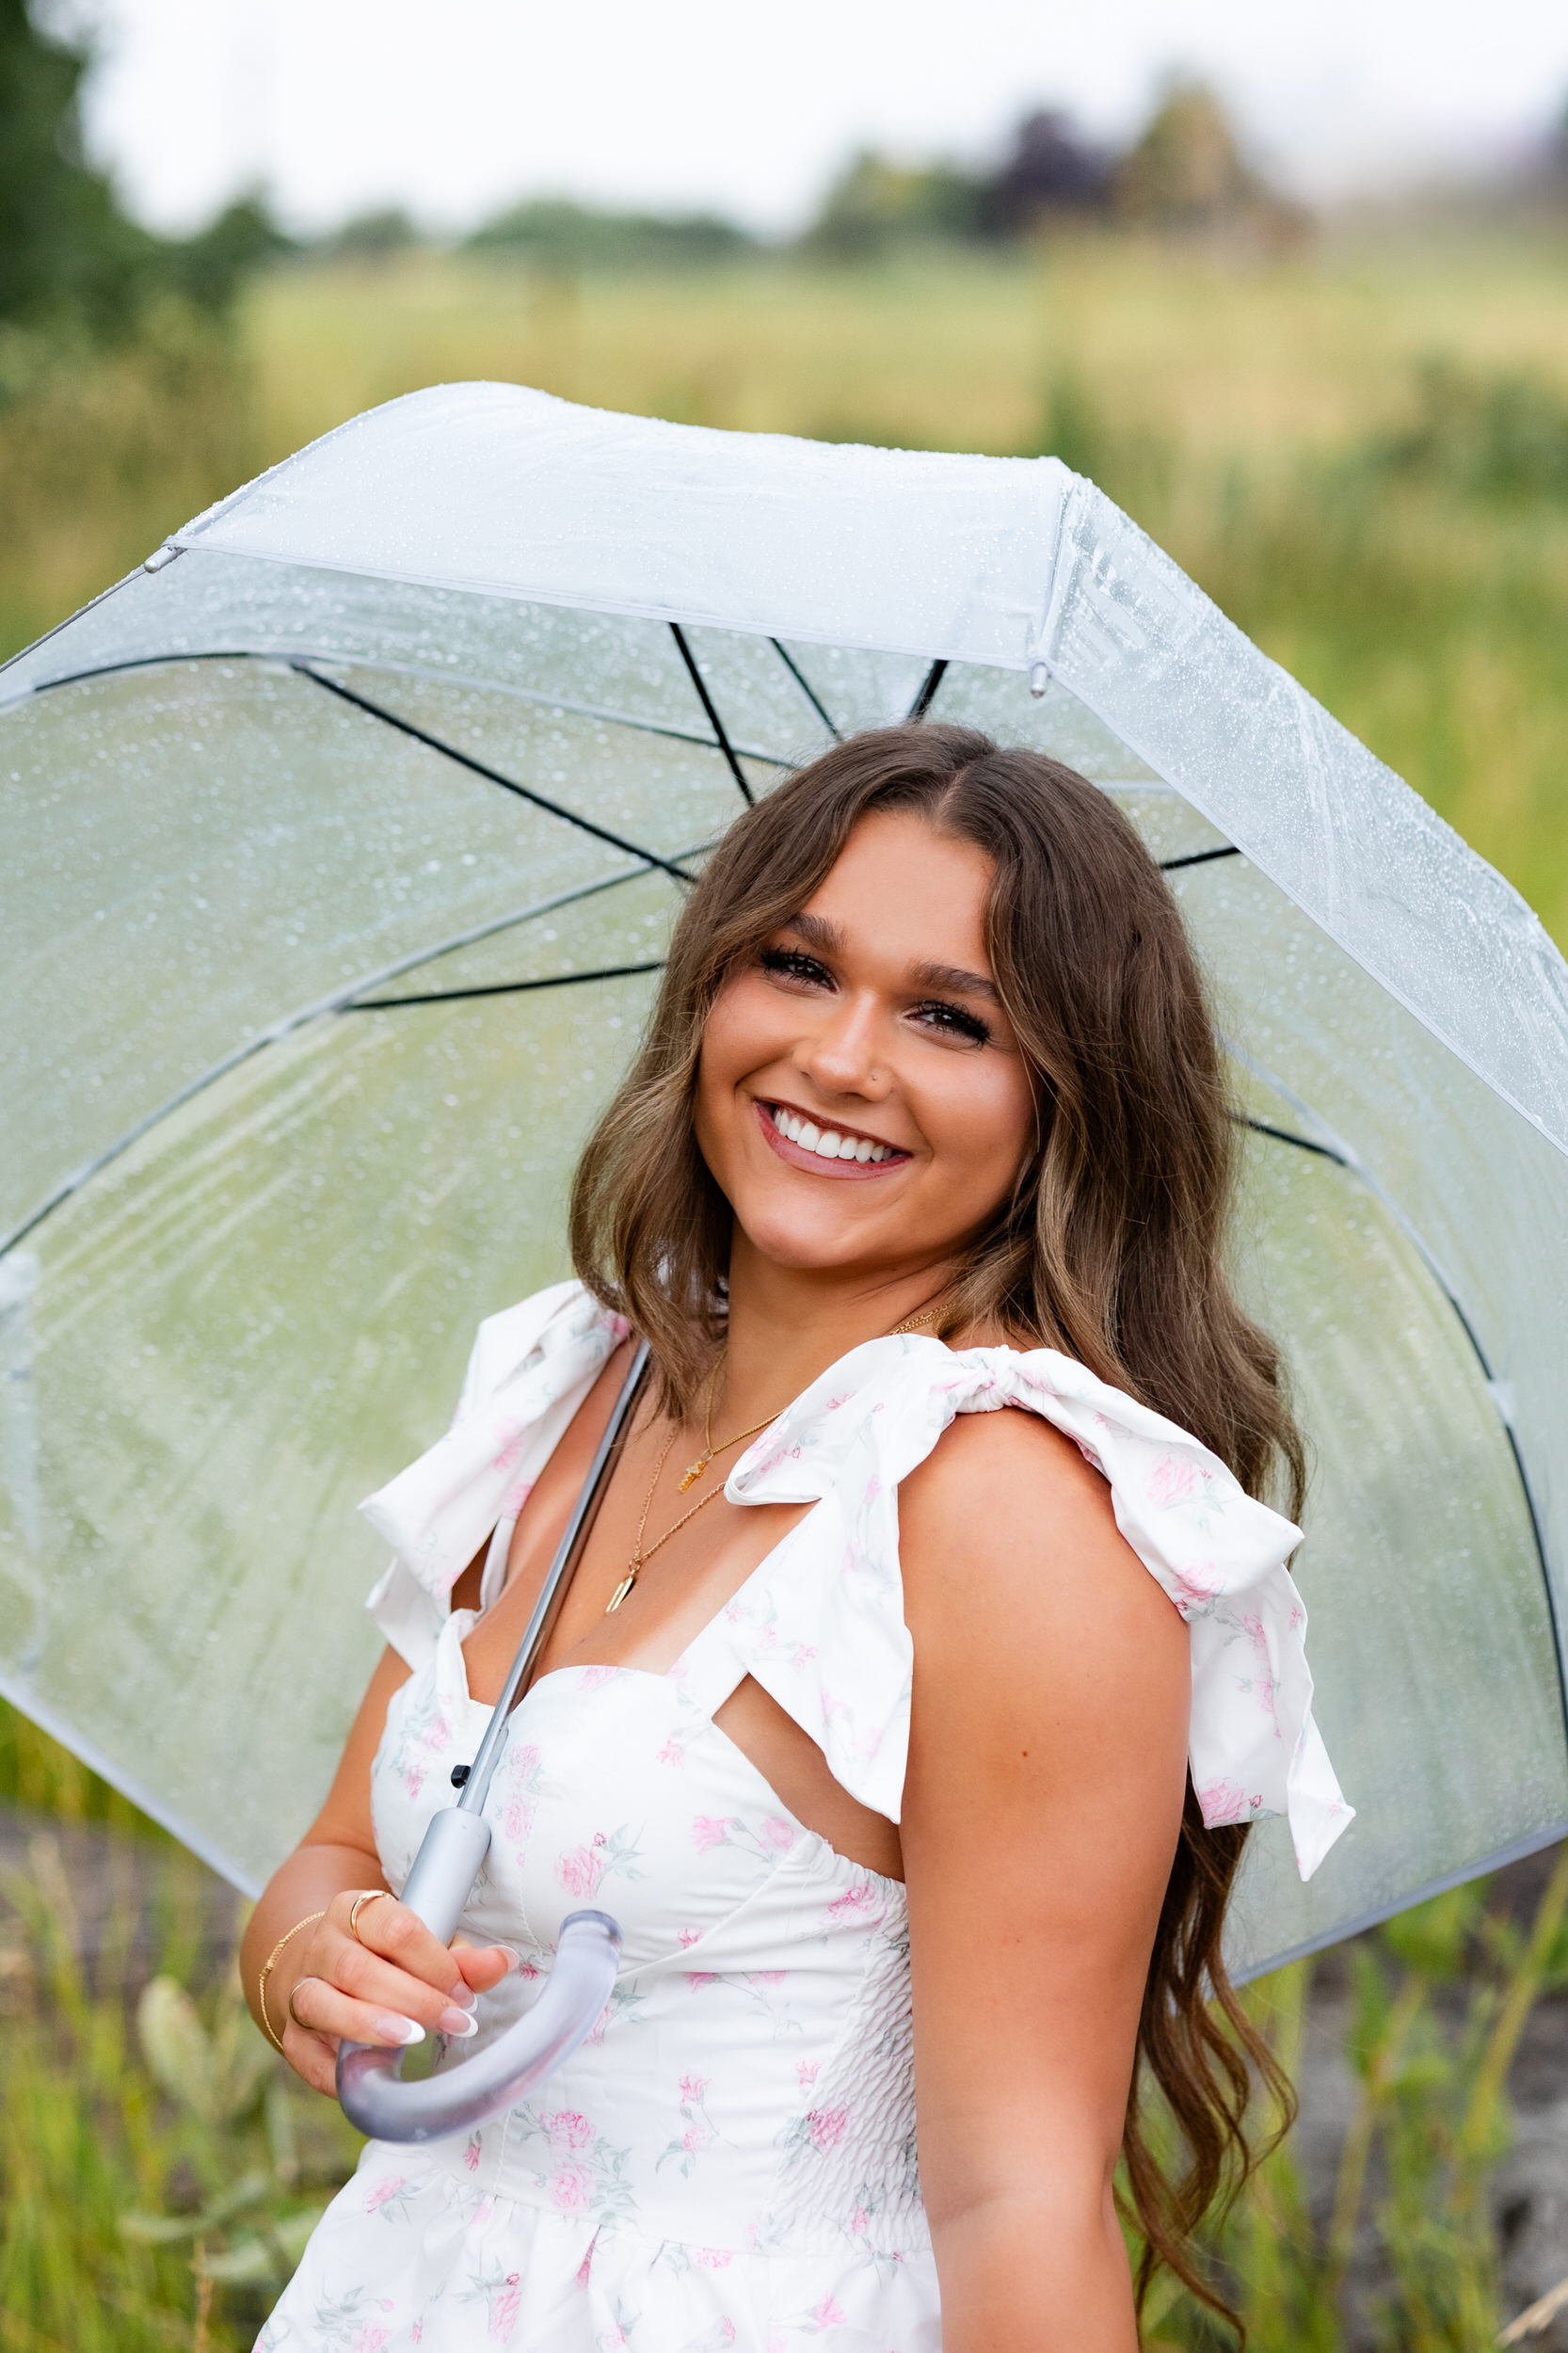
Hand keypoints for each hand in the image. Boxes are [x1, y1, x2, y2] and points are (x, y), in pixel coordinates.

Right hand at [273, 1891, 518, 2096]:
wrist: (320, 1966)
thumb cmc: (385, 1957)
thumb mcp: (422, 1946)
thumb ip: (461, 1957)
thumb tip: (502, 1962)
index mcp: (354, 1911)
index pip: (393, 1927)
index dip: (433, 1961)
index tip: (464, 1992)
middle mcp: (321, 1946)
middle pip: (358, 1968)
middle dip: (413, 1998)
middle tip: (455, 2022)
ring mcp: (300, 1988)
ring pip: (321, 2003)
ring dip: (369, 2024)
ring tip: (412, 2039)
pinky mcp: (292, 2033)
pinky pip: (303, 2052)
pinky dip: (334, 2070)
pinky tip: (369, 2076)